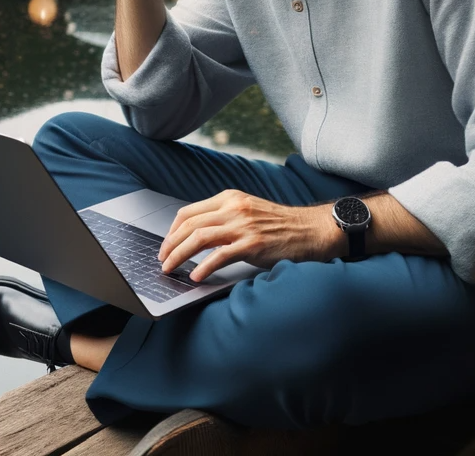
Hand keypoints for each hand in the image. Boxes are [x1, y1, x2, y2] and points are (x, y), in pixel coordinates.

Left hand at [157, 190, 340, 281]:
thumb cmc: (280, 226)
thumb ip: (224, 218)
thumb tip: (197, 236)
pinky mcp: (253, 244)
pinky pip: (220, 255)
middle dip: (170, 244)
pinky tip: (196, 276)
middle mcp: (233, 208)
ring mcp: (243, 226)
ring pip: (199, 238)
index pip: (188, 212)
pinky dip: (204, 266)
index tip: (166, 245)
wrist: (312, 230)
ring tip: (170, 269)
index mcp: (229, 198)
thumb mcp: (248, 212)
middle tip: (162, 260)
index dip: (172, 231)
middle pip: (189, 225)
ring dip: (180, 255)